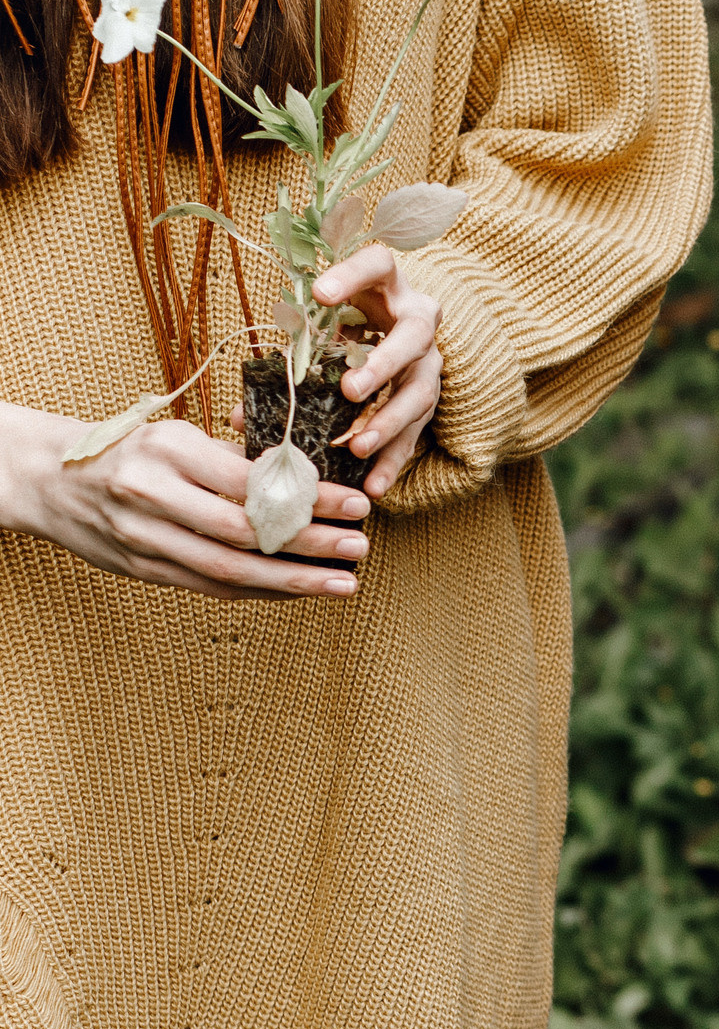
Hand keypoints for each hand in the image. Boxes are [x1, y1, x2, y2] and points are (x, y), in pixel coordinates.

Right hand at [2, 404, 367, 598]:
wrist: (49, 480)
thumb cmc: (126, 452)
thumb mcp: (173, 437)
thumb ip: (231, 460)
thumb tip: (303, 477)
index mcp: (168, 450)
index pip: (251, 481)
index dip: (308, 498)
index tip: (354, 503)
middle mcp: (154, 495)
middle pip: (247, 531)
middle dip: (311, 544)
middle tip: (359, 548)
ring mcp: (146, 538)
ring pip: (232, 570)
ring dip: (294, 581)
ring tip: (344, 582)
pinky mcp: (144, 570)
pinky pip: (213, 587)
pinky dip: (261, 591)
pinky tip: (300, 591)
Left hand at [226, 243, 443, 500]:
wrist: (392, 334)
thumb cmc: (346, 325)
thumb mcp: (321, 327)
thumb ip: (289, 354)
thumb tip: (239, 416)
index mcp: (387, 285)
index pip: (378, 265)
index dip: (352, 277)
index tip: (319, 295)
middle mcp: (417, 320)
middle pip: (413, 336)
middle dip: (382, 365)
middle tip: (350, 390)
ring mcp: (429, 362)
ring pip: (419, 391)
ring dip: (388, 421)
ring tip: (356, 446)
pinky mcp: (428, 399)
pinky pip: (417, 432)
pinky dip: (394, 460)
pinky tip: (374, 485)